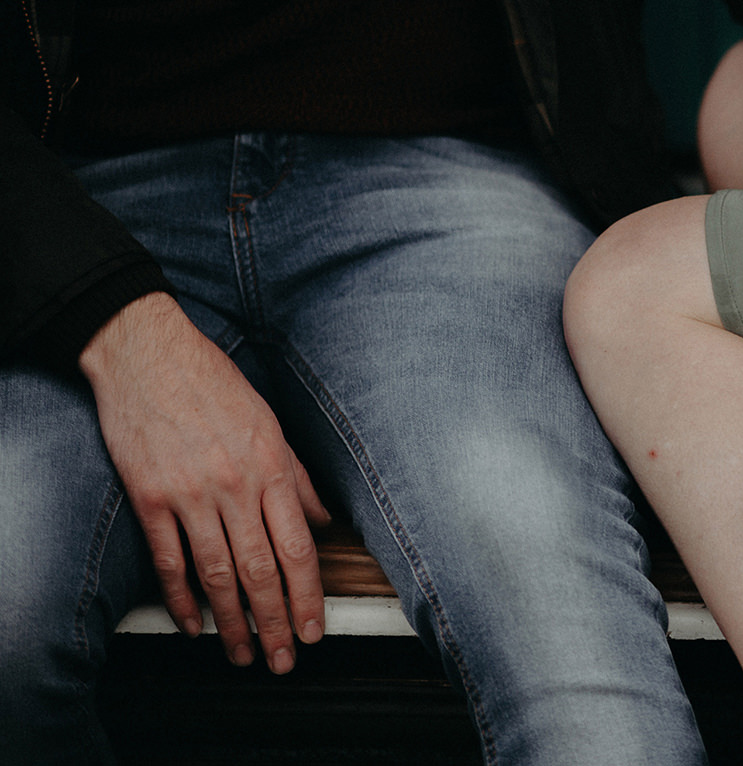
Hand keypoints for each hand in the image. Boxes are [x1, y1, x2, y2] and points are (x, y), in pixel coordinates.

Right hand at [79, 293, 330, 672]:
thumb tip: (322, 520)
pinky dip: (181, 598)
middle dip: (277, 622)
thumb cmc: (213, 384)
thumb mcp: (270, 423)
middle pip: (261, 570)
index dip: (309, 595)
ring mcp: (190, 494)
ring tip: (244, 653)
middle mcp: (235, 485)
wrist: (148, 355)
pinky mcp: (150, 498)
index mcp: (272, 466)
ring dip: (232, 623)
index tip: (315, 628)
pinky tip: (192, 624)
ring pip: (217, 574)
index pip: (298, 547)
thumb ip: (297, 477)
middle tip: (284, 658)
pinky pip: (169, 560)